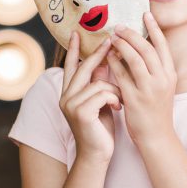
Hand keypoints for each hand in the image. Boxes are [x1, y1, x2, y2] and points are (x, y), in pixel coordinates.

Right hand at [60, 31, 122, 163]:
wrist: (97, 155)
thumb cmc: (101, 127)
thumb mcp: (101, 101)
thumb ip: (99, 82)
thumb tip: (104, 60)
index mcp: (70, 93)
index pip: (72, 66)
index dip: (75, 49)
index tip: (77, 32)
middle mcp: (66, 96)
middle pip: (84, 67)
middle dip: (99, 53)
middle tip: (111, 39)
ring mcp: (71, 105)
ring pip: (99, 82)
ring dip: (115, 90)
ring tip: (120, 102)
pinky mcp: (80, 113)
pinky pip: (103, 93)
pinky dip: (115, 99)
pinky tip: (118, 109)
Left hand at [107, 12, 176, 145]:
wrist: (157, 136)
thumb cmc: (158, 109)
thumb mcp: (163, 86)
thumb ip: (156, 68)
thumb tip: (142, 46)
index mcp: (171, 74)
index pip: (163, 45)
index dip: (154, 28)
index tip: (145, 14)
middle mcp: (162, 79)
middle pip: (147, 49)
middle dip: (132, 34)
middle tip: (119, 26)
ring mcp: (149, 89)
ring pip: (135, 59)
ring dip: (122, 45)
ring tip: (112, 37)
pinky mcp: (134, 98)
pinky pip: (122, 76)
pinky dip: (114, 63)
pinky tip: (108, 56)